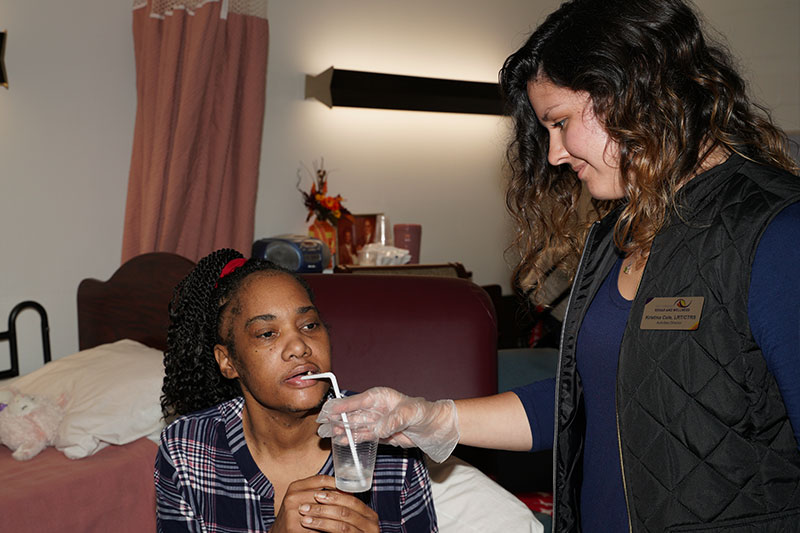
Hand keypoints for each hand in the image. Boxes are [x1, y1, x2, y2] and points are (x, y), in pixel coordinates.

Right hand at [270, 475, 377, 532]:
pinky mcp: (294, 528)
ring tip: (350, 516)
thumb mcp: (301, 497)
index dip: (338, 483)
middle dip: (341, 499)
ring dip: (338, 514)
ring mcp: (292, 513)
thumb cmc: (293, 514)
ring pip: (323, 511)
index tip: (350, 488)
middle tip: (355, 504)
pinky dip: (330, 527)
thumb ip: (316, 491)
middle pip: (324, 495)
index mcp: (295, 486)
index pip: (322, 479)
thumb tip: (344, 488)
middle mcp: (292, 497)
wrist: (277, 532)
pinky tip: (338, 527)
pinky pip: (318, 526)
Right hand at [316, 387, 459, 461]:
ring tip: (327, 435)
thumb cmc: (424, 413)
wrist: (433, 428)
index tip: (328, 410)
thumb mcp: (411, 413)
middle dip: (335, 418)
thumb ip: (395, 420)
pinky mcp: (379, 434)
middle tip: (321, 424)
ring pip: (354, 425)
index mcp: (380, 397)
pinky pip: (362, 436)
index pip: (357, 401)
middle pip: (351, 413)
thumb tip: (380, 428)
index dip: (341, 406)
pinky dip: (351, 439)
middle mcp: (375, 408)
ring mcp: (376, 421)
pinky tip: (341, 441)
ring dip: (341, 430)